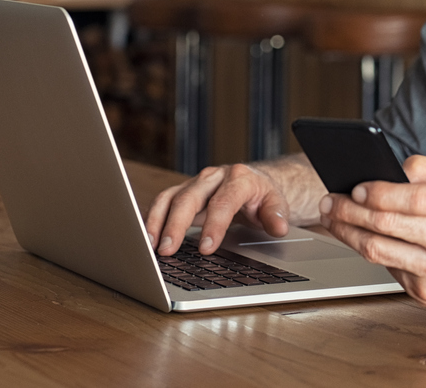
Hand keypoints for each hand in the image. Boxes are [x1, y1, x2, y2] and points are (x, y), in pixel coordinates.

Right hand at [145, 163, 289, 255]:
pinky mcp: (183, 191)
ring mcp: (196, 183)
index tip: (207, 248)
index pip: (224, 202)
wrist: (254, 181)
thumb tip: (278, 227)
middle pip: (190, 197)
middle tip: (168, 249)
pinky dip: (152, 218)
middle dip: (177, 224)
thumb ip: (277, 215)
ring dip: (158, 221)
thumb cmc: (262, 195)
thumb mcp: (276, 203)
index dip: (214, 225)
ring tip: (150, 245)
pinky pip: (163, 202)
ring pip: (171, 197)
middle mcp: (214, 177)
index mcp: (239, 178)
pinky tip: (147, 238)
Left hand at [319, 155, 425, 310]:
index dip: (377, 192)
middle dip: (349, 211)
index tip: (355, 187)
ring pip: (378, 251)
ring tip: (334, 218)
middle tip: (331, 201)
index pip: (411, 198)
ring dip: (348, 232)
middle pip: (387, 225)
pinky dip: (369, 250)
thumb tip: (391, 168)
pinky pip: (387, 268)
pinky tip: (357, 237)